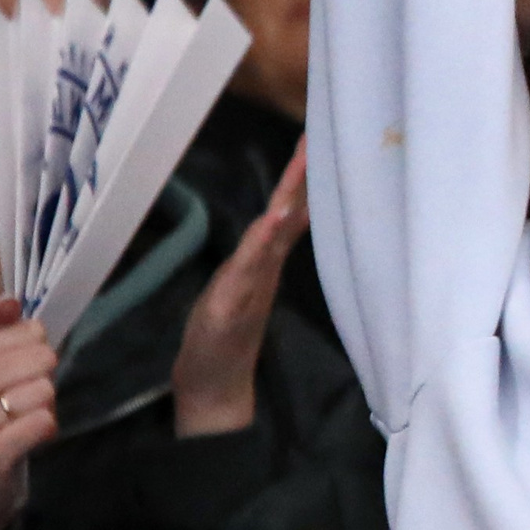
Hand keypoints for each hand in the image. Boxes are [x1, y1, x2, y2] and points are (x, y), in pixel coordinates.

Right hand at [0, 300, 57, 529]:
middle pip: (39, 359)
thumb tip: (12, 299)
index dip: (37, 349)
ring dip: (44, 407)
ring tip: (21, 420)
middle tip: (22, 399)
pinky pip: (42, 422)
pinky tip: (27, 438)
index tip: (19, 369)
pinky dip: (45, 429)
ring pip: (44, 391)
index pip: (26, 332)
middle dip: (43, 379)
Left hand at [171, 142, 308, 438]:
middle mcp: (263, 270)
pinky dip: (262, 244)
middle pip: (286, 216)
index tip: (312, 139)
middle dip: (298, 179)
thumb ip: (260, 255)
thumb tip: (283, 218)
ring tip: (300, 169)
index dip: (298, 177)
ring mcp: (250, 288)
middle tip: (314, 140)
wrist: (215, 390)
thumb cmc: (223, 339)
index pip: (286, 211)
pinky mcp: (232, 308)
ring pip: (271, 238)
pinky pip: (249, 269)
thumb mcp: (237, 289)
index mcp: (264, 262)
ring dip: (286, 203)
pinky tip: (273, 221)